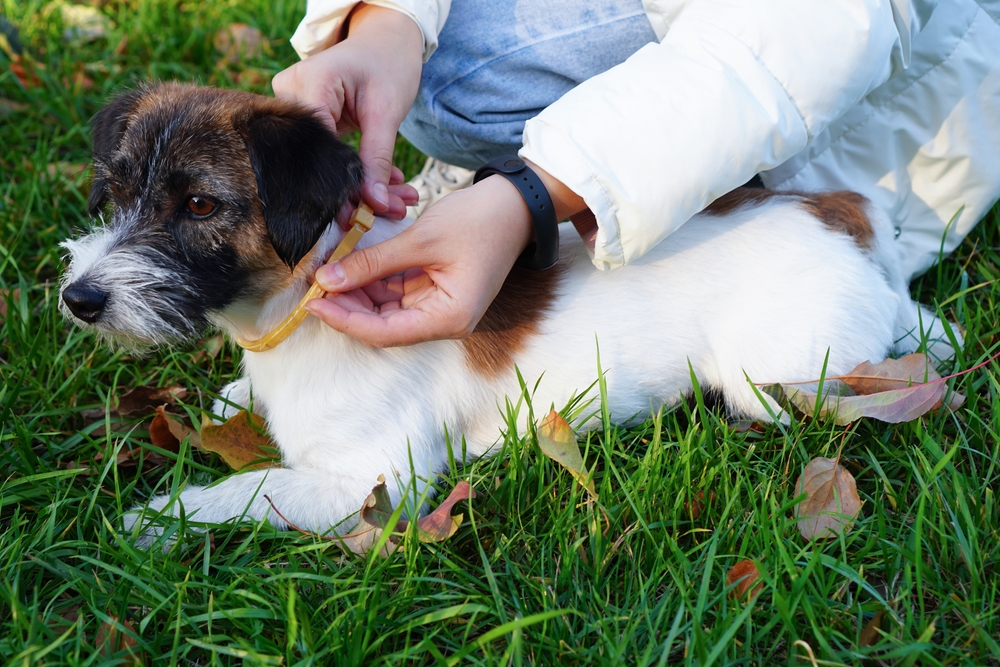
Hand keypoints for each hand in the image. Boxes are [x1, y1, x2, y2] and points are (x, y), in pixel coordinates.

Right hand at [272, 5, 422, 218]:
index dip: (339, 184)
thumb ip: (378, 159)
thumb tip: (375, 204)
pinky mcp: (304, 117)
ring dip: (358, 184)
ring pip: (322, 160)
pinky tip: (381, 187)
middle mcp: (291, 92)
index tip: (364, 214)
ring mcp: (293, 104)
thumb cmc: (388, 64)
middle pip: (317, 157)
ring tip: (394, 202)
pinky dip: (353, 170)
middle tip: (390, 211)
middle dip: (355, 189)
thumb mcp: (387, 112)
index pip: (318, 147)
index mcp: (311, 82)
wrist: (385, 41)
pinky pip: (325, 152)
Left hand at [304, 175, 534, 346]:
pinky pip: (393, 293)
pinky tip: (347, 267)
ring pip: (384, 311)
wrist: (515, 204)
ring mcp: (438, 306)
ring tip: (326, 274)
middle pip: (382, 326)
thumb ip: (372, 263)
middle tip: (313, 285)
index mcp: (449, 318)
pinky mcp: (432, 290)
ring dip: (356, 294)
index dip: (346, 321)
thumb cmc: (479, 221)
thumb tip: (326, 280)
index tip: (313, 304)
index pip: (385, 333)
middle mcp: (444, 320)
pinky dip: (370, 281)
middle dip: (346, 307)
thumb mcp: (420, 240)